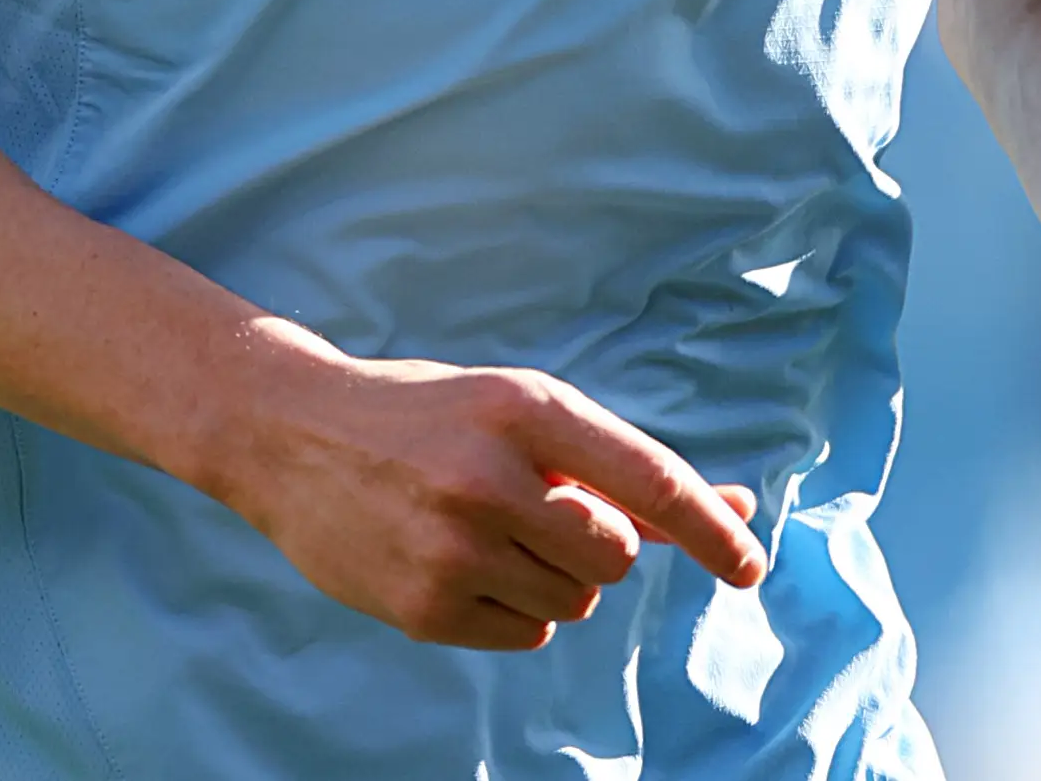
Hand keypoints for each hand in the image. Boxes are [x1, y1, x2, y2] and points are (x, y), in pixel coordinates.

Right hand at [198, 320, 767, 650]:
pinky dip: (511, 609)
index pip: (646, 479)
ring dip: (551, 576)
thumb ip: (616, 468)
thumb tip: (733, 508)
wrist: (289, 433)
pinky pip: (528, 633)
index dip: (710, 528)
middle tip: (534, 510)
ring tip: (482, 529)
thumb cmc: (425, 417)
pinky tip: (456, 562)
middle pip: (616, 555)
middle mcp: (491, 475)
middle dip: (595, 543)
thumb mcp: (515, 412)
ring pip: (576, 601)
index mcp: (524, 407)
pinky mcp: (426, 606)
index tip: (750, 566)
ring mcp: (455, 546)